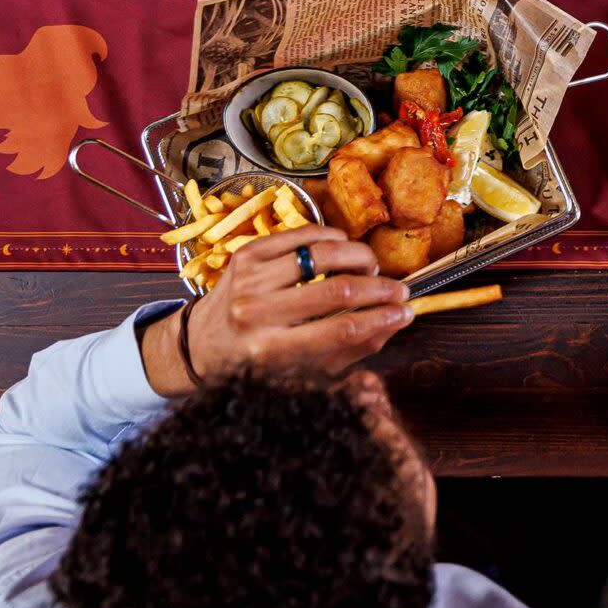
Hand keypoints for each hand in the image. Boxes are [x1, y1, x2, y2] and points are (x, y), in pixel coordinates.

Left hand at [142, 227, 410, 393]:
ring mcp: (248, 279)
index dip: (382, 318)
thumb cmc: (258, 363)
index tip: (406, 311)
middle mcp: (256, 313)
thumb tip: (397, 320)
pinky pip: (302, 235)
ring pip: (322, 254)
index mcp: (270, 351)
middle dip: (380, 287)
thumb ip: (352, 349)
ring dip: (358, 258)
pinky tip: (343, 250)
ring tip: (369, 268)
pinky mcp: (247, 253)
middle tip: (399, 289)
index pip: (341, 329)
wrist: (201, 343)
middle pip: (337, 289)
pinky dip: (332, 238)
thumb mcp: (302, 372)